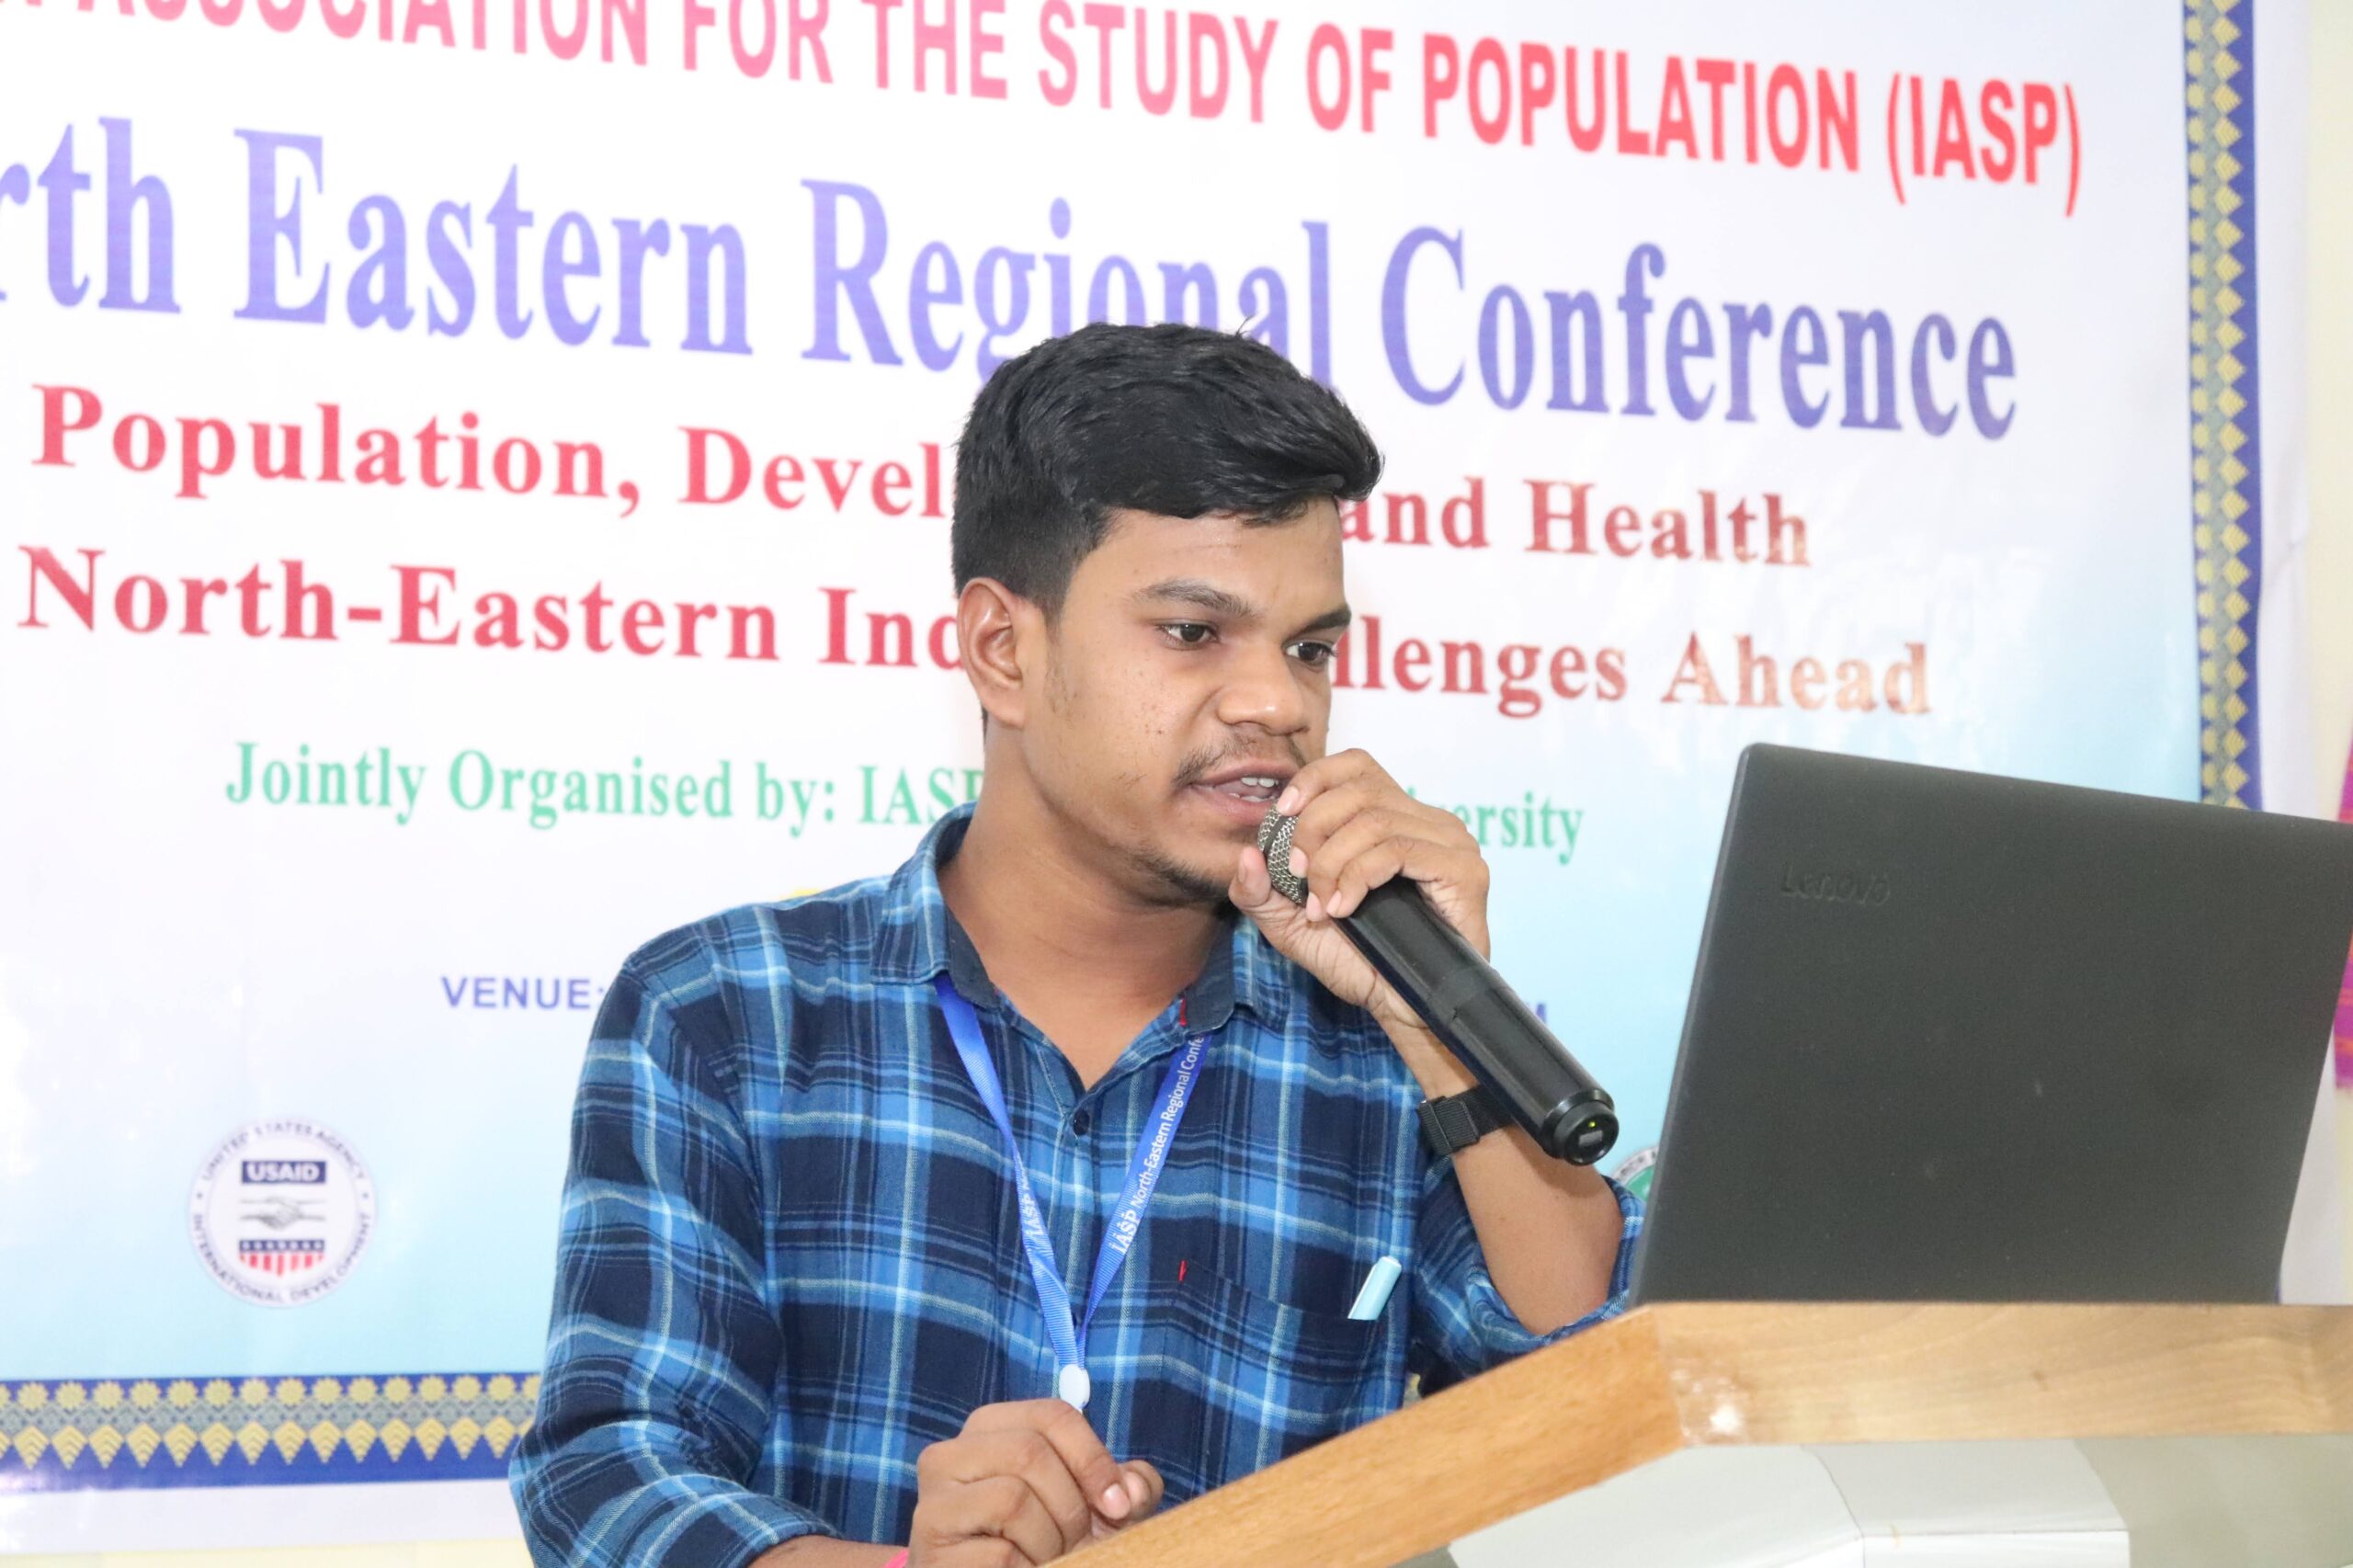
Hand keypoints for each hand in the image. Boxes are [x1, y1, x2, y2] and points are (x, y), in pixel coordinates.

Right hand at [907, 1399, 1164, 1565]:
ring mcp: (933, 1502)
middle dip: (1070, 1505)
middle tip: (1077, 1541)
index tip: (1119, 1504)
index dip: (1094, 1459)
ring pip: (1012, 1498)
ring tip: (1047, 1558)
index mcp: (989, 1429)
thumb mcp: (1089, 1507)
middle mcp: (949, 1455)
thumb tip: (1133, 1488)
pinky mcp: (932, 1547)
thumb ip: (1122, 1487)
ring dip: (1049, 1542)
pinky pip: (1000, 1553)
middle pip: (1031, 1452)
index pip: (1053, 1415)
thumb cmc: (1041, 1543)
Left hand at [1226, 750, 1489, 1048]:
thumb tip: (1246, 854)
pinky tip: (1346, 908)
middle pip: (1359, 789)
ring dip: (1333, 864)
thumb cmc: (1358, 964)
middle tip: (1301, 878)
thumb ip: (1261, 892)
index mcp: (1394, 818)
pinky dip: (1359, 876)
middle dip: (1313, 831)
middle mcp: (1427, 821)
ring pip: (1374, 820)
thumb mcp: (1293, 926)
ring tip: (1325, 906)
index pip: (1356, 765)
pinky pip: (1398, 850)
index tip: (1283, 813)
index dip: (1315, 778)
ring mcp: (1451, 842)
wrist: (1402, 1010)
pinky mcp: (1464, 869)